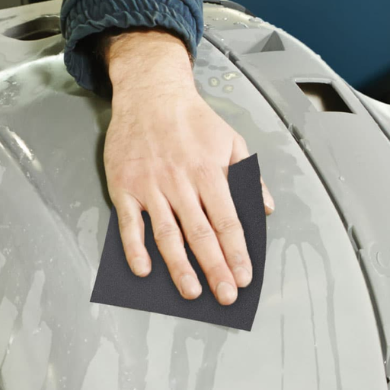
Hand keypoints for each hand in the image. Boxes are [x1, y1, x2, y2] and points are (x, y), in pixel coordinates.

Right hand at [103, 29, 273, 302]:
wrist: (150, 93)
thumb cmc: (193, 120)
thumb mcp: (231, 140)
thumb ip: (249, 175)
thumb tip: (265, 207)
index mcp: (210, 171)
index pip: (228, 221)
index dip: (237, 252)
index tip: (245, 277)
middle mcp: (181, 182)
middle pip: (201, 234)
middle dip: (215, 268)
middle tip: (225, 296)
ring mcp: (151, 186)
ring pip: (167, 234)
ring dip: (179, 267)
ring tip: (191, 292)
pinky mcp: (124, 187)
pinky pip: (130, 223)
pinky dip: (135, 248)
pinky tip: (144, 270)